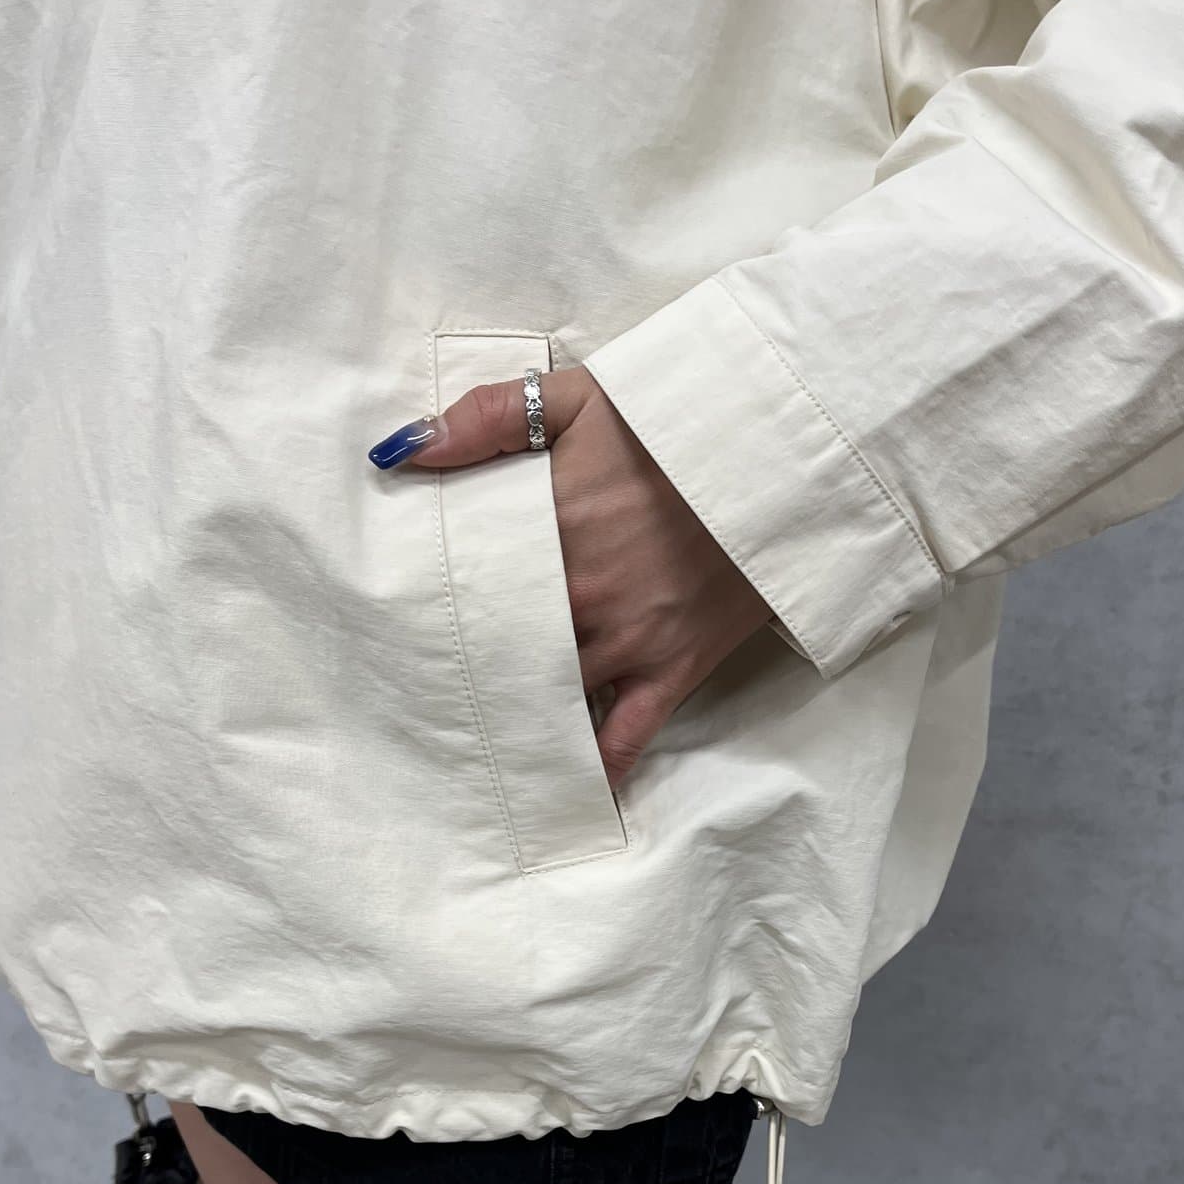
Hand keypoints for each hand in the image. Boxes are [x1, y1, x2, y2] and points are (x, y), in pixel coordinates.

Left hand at [370, 367, 771, 789]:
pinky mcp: (674, 670)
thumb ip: (486, 420)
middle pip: (502, 646)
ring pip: (551, 695)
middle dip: (464, 666)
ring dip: (515, 714)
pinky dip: (595, 766)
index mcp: (550, 530)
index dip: (432, 600)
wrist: (784, 459)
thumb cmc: (679, 424)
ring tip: (474, 736)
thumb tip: (401, 454)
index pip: (469, 579)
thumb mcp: (580, 397)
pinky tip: (563, 787)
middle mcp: (581, 598)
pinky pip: (627, 736)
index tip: (399, 617)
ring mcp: (628, 642)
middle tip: (418, 688)